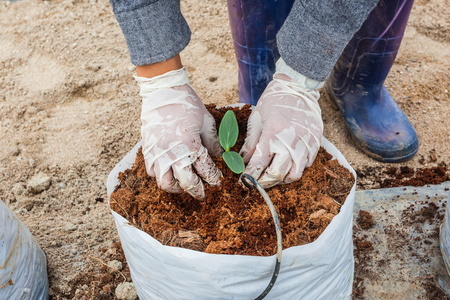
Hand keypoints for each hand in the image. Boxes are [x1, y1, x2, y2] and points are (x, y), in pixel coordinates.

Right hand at [136, 67, 221, 198]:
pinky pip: (152, 173)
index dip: (213, 179)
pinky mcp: (147, 150)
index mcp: (190, 145)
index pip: (205, 171)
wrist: (162, 90)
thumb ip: (213, 141)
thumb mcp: (206, 121)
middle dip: (197, 191)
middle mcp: (173, 153)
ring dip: (177, 187)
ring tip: (184, 185)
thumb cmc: (186, 104)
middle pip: (186, 183)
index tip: (217, 182)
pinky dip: (161, 176)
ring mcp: (157, 153)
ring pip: (165, 183)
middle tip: (202, 193)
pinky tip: (169, 172)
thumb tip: (221, 156)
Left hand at [240, 58, 323, 187]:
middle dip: (264, 182)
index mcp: (273, 133)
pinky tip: (287, 164)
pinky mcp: (315, 142)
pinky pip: (307, 165)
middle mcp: (290, 141)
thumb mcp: (257, 118)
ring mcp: (305, 143)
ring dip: (281, 179)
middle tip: (256, 183)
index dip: (249, 176)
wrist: (298, 86)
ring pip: (294, 174)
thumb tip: (243, 161)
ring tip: (273, 176)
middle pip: (276, 174)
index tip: (243, 182)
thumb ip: (251, 142)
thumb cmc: (274, 100)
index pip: (259, 163)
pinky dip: (295, 169)